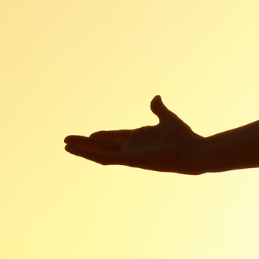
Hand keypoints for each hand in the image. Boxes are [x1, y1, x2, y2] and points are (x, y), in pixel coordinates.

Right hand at [64, 96, 205, 173]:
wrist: (192, 150)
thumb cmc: (184, 137)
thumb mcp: (168, 118)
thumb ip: (159, 109)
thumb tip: (156, 98)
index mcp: (140, 138)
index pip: (116, 138)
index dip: (102, 136)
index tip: (90, 135)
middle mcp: (132, 148)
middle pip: (103, 146)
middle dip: (86, 144)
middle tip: (68, 141)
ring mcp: (129, 155)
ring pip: (99, 153)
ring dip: (82, 149)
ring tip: (65, 145)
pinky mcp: (129, 160)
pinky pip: (103, 158)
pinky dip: (88, 154)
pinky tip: (74, 150)